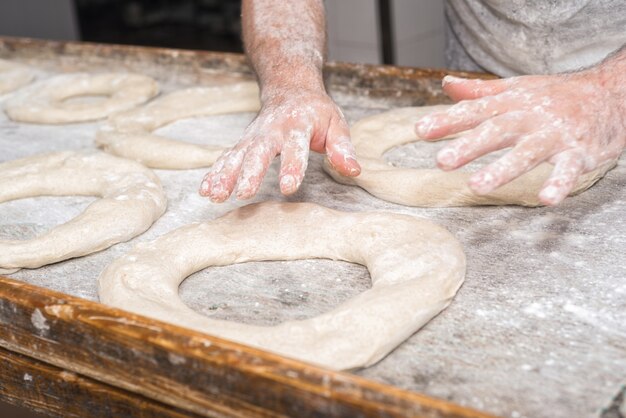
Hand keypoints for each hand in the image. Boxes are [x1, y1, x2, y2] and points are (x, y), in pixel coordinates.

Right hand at [199, 90, 359, 201]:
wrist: (290, 86)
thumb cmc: (316, 112)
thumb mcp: (336, 124)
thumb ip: (342, 148)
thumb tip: (353, 170)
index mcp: (298, 125)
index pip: (295, 148)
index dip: (292, 168)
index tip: (288, 188)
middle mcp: (272, 130)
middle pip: (259, 152)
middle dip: (250, 173)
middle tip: (243, 193)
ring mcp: (254, 136)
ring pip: (236, 155)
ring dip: (224, 175)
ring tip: (215, 195)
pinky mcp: (243, 142)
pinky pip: (226, 157)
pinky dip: (215, 173)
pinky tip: (205, 190)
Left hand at [414, 71, 624, 205]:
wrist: (612, 92)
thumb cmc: (557, 95)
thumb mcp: (517, 89)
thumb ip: (481, 91)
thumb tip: (447, 85)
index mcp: (512, 102)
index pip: (475, 110)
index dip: (447, 120)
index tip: (420, 130)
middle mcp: (530, 117)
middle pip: (497, 130)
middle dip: (469, 145)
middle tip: (442, 161)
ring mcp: (555, 134)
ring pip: (527, 152)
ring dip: (502, 169)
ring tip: (476, 186)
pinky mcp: (579, 151)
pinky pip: (569, 169)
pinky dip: (559, 183)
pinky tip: (546, 199)